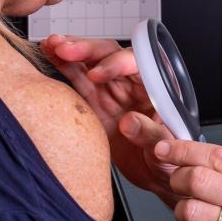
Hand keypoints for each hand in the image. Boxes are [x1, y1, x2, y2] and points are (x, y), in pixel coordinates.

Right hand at [40, 36, 177, 201]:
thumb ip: (152, 133)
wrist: (157, 175)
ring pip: (91, 63)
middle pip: (112, 56)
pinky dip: (64, 68)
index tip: (98, 74)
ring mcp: (113, 90)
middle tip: (64, 49)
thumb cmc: (172, 158)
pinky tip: (49, 56)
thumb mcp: (170, 148)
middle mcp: (135, 82)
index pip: (141, 64)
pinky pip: (78, 80)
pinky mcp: (96, 102)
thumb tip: (130, 122)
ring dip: (71, 52)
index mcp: (160, 86)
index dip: (118, 64)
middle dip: (88, 50)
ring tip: (51, 45)